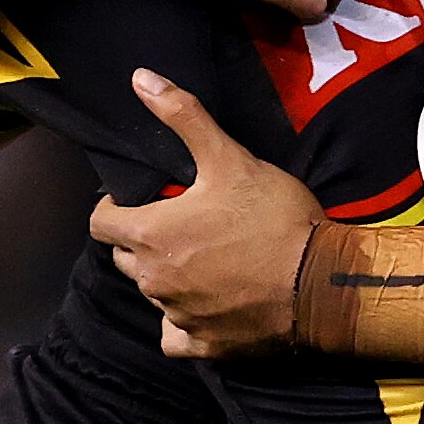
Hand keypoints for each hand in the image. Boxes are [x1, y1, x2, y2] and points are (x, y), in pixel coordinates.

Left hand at [91, 69, 325, 356]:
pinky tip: (208, 303)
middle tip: (182, 224)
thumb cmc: (273, 216)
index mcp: (151, 234)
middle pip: (126, 258)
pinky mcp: (204, 345)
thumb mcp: (230, 158)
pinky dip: (184, 322)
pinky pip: (175, 335)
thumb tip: (140, 78)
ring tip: (206, 258)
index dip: (115, 207)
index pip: (101, 223)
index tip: (143, 199)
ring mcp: (177, 316)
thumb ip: (183, 117)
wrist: (322, 281)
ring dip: (169, 276)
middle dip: (144, 239)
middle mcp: (153, 281)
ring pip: (154, 294)